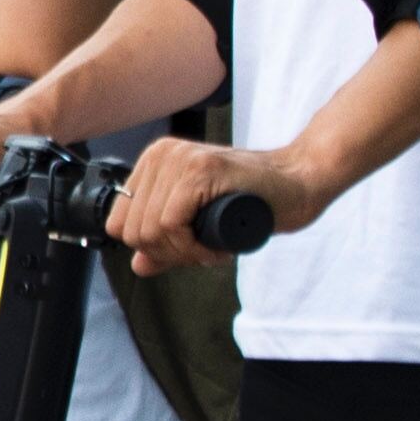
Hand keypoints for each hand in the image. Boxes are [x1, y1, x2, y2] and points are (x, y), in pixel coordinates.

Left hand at [108, 136, 311, 273]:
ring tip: (213, 248)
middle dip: (168, 254)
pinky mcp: (199, 170)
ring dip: (184, 254)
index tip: (187, 250)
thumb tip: (138, 265)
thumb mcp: (199, 224)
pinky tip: (218, 248)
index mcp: (153, 162)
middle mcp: (161, 155)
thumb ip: (167, 242)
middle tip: (204, 252)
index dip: (152, 248)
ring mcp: (179, 159)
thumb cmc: (253, 202)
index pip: (120, 224)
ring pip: (150, 230)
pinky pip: (171, 226)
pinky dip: (193, 248)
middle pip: (132, 231)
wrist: (299, 183)